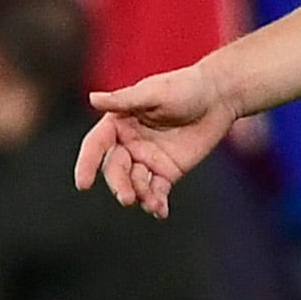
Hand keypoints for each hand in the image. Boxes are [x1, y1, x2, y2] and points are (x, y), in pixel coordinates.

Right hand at [75, 58, 244, 213]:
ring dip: (140, 195)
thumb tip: (93, 99)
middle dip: (119, 185)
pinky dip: (156, 203)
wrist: (218, 97)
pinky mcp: (167, 172)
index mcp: (118, 123)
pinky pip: (157, 191)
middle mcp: (128, 144)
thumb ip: (124, 100)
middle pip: (115, 170)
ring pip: (135, 184)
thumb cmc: (184, 87)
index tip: (83, 184)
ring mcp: (147, 160)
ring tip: (151, 203)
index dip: (87, 164)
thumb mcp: (154, 92)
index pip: (96, 145)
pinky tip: (159, 211)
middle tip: (127, 198)